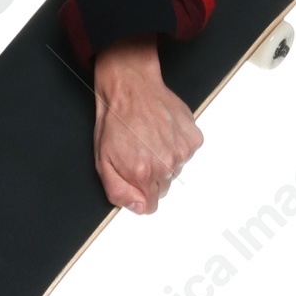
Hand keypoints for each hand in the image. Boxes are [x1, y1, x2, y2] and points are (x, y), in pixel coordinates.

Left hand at [92, 37, 201, 213]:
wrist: (131, 88)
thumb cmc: (115, 121)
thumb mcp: (102, 161)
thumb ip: (118, 191)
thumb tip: (137, 207)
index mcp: (143, 173)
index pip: (150, 205)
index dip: (140, 194)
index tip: (135, 180)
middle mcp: (166, 164)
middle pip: (162, 188)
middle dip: (150, 176)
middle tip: (138, 153)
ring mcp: (182, 151)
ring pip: (174, 171)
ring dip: (163, 159)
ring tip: (149, 140)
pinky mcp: (193, 138)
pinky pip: (186, 154)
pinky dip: (176, 146)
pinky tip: (162, 133)